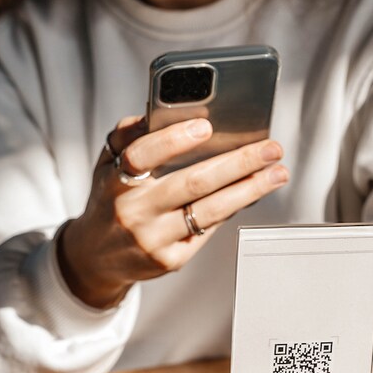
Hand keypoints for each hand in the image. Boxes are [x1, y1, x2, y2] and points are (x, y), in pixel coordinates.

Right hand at [58, 116, 288, 307]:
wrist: (95, 257)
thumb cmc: (111, 199)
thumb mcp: (107, 164)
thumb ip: (130, 137)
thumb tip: (161, 111)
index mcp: (115, 181)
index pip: (142, 155)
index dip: (173, 140)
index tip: (206, 126)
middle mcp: (133, 212)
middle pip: (192, 183)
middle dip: (238, 163)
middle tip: (270, 148)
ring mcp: (153, 239)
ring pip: (210, 210)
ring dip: (250, 189)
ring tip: (277, 172)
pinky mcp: (170, 261)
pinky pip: (209, 229)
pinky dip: (234, 208)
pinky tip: (254, 192)